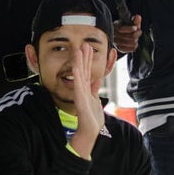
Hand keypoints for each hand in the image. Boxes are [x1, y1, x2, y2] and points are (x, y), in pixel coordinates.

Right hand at [69, 43, 105, 158]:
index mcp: (86, 89)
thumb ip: (95, 88)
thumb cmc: (92, 117)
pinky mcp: (80, 98)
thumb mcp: (96, 99)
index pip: (86, 71)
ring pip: (80, 74)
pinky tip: (76, 66)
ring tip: (80, 50)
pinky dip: (77, 75)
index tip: (87, 48)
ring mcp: (80, 93)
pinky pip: (78, 84)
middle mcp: (82, 89)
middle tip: (84, 44)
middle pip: (83, 70)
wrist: (90, 130)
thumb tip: (97, 78)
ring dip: (80, 62)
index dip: (87, 60)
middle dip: (84, 57)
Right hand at [113, 14, 141, 53]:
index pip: (121, 29)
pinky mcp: (120, 49)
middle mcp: (113, 36)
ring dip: (136, 40)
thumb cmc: (125, 27)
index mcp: (114, 27)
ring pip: (130, 42)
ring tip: (136, 37)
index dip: (130, 28)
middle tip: (139, 31)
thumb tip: (138, 17)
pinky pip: (131, 48)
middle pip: (128, 36)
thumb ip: (134, 20)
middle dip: (136, 34)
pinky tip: (134, 43)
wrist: (119, 35)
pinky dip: (135, 45)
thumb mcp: (129, 22)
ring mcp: (116, 43)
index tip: (135, 27)